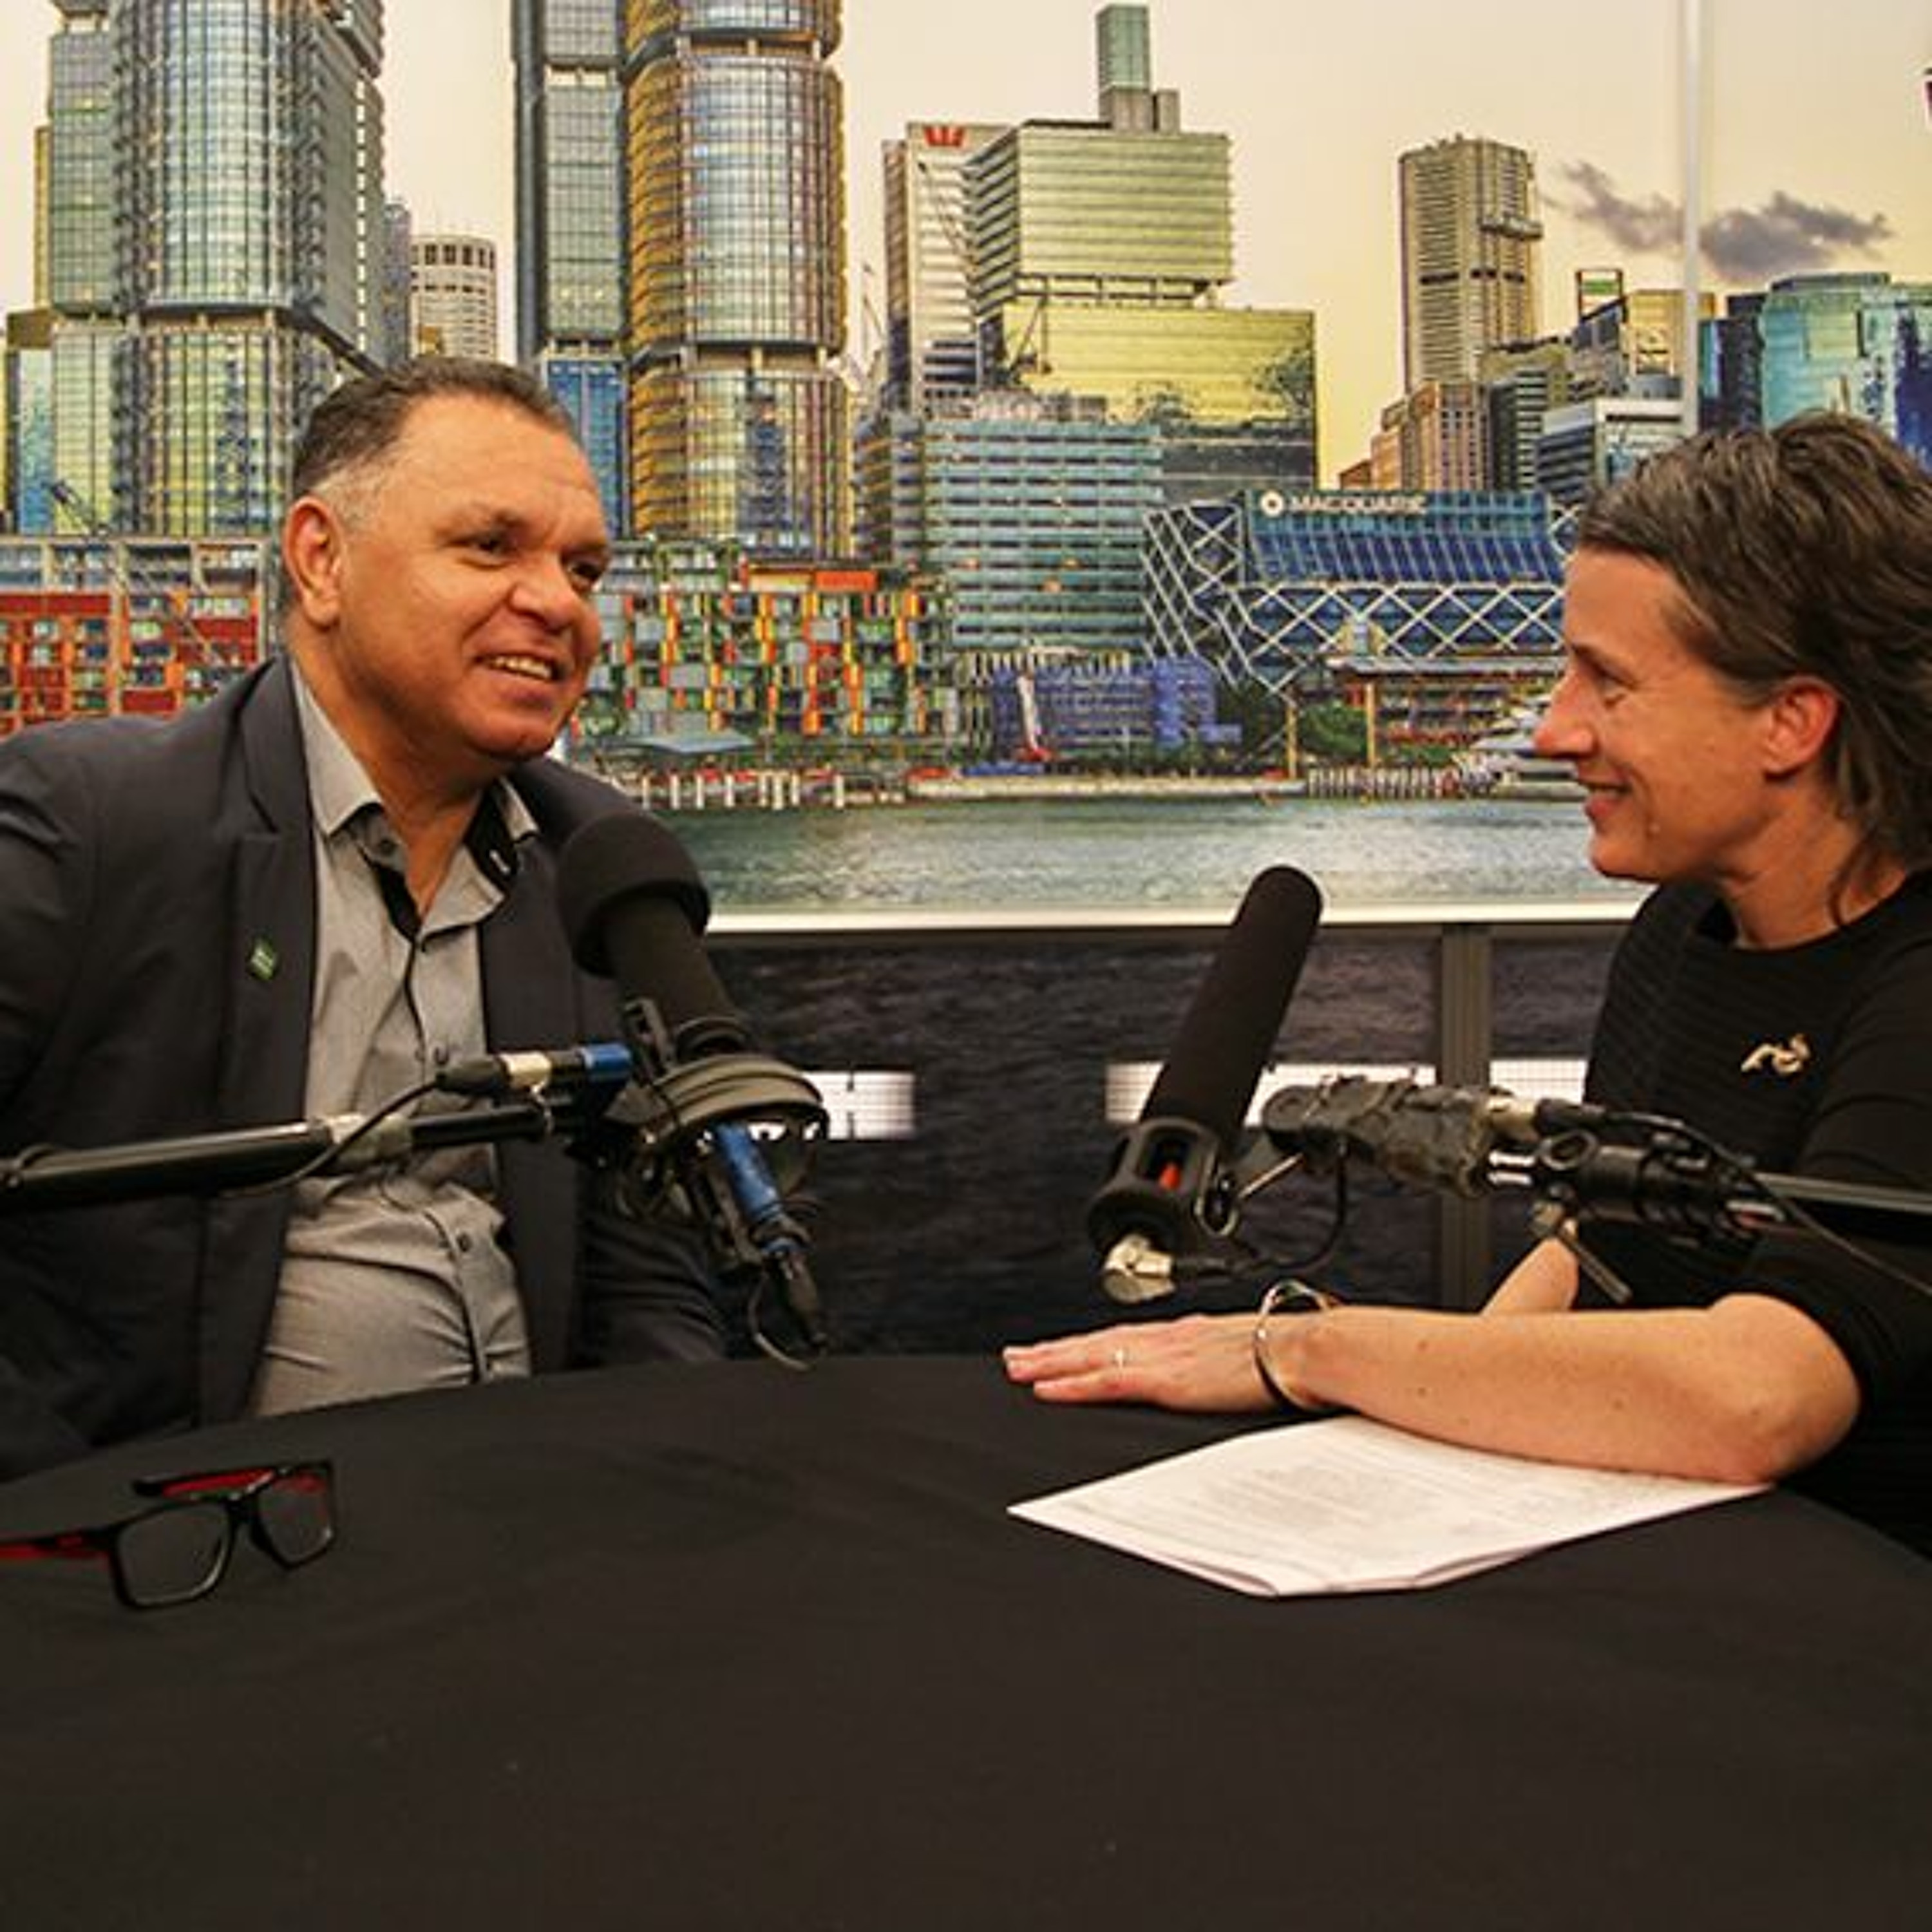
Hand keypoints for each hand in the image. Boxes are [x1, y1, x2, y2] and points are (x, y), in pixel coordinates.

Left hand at [1003, 1314, 1273, 1413]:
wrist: (1312, 1348)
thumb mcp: (1254, 1352)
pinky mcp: (1168, 1379)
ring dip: (1051, 1362)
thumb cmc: (1297, 1352)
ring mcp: (1165, 1357)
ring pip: (1092, 1356)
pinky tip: (1047, 1389)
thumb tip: (1233, 1372)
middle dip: (1056, 1350)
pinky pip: (1108, 1380)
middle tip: (1017, 1356)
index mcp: (1191, 1334)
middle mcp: (1170, 1339)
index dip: (1090, 1342)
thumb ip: (1230, 1361)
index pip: (1126, 1337)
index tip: (1063, 1348)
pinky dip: (1074, 1384)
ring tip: (1018, 1368)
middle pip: (1098, 1341)